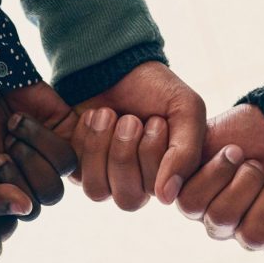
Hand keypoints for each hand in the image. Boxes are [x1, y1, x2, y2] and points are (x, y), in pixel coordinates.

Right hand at [0, 82, 77, 218]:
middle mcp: (39, 178)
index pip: (30, 211)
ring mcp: (54, 156)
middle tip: (6, 143)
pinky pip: (70, 149)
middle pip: (50, 194)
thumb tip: (24, 209)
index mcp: (18, 193)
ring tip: (14, 127)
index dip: (12, 185)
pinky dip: (43, 134)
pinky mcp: (69, 133)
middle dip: (24, 164)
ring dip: (33, 145)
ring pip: (61, 170)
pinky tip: (24, 119)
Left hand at [70, 62, 206, 206]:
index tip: (155, 120)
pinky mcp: (77, 168)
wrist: (116, 63)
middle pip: (128, 199)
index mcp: (164, 179)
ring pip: (98, 191)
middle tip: (130, 119)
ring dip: (102, 147)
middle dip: (125, 153)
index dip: (153, 155)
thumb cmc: (155, 90)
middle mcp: (134, 186)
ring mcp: (103, 180)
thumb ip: (187, 154)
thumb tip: (166, 198)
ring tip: (108, 115)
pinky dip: (85, 140)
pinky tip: (93, 119)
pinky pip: (76, 173)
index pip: (157, 192)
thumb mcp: (185, 111)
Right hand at [172, 105, 263, 254]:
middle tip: (257, 164)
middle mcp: (217, 223)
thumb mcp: (207, 135)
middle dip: (245, 181)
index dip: (216, 174)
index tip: (234, 149)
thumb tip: (167, 181)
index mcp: (194, 198)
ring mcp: (247, 235)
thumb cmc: (246, 132)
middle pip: (221, 220)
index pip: (191, 203)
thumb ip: (181, 154)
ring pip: (253, 236)